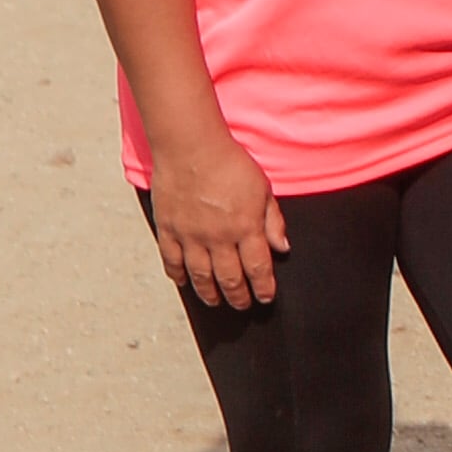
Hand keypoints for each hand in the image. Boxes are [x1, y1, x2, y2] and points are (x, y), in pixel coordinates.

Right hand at [147, 122, 284, 314]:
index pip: (258, 268)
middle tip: (242, 304)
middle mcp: (218, 237)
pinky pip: (172, 260)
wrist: (191, 146)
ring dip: (210, 293)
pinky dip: (178, 275)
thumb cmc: (230, 163)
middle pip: (230, 278)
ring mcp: (190, 235)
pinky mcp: (168, 229)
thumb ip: (273, 221)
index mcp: (245, 227)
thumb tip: (282, 248)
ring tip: (216, 301)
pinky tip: (184, 282)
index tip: (266, 298)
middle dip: (239, 296)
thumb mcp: (263, 188)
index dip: (263, 287)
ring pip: (201, 276)